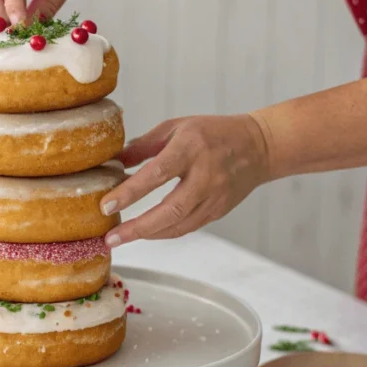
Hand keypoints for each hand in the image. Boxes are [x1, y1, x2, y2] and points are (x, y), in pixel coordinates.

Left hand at [100, 114, 271, 245]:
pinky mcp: (219, 210)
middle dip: (137, 228)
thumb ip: (144, 145)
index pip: (156, 174)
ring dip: (147, 235)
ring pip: (179, 225)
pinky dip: (164, 232)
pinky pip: (188, 227)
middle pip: (169, 210)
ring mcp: (215, 196)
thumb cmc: (213, 133)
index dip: (130, 192)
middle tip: (111, 237)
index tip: (106, 205)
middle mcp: (205, 176)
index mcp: (190, 149)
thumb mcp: (176, 127)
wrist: (259, 146)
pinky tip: (145, 233)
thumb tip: (115, 162)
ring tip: (120, 239)